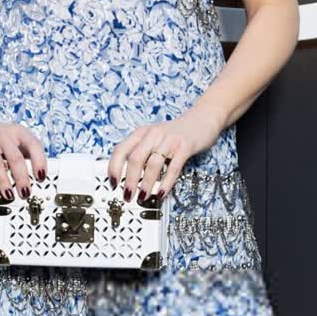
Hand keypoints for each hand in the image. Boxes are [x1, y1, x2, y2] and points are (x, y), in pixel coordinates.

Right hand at [0, 112, 47, 201]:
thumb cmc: (0, 136)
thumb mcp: (16, 138)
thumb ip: (26, 153)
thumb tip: (38, 178)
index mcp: (18, 131)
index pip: (33, 145)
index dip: (39, 162)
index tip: (41, 178)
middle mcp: (2, 134)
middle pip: (15, 158)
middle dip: (22, 178)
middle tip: (25, 193)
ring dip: (4, 183)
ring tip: (10, 196)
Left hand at [109, 103, 223, 202]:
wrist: (203, 118)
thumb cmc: (176, 133)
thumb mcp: (155, 137)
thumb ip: (143, 152)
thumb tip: (130, 177)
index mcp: (142, 132)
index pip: (121, 150)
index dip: (114, 168)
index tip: (113, 183)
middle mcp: (154, 134)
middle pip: (135, 158)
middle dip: (129, 180)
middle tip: (127, 195)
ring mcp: (170, 140)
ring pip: (153, 164)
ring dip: (146, 184)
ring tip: (143, 197)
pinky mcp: (185, 147)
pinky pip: (173, 167)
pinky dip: (166, 183)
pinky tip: (161, 193)